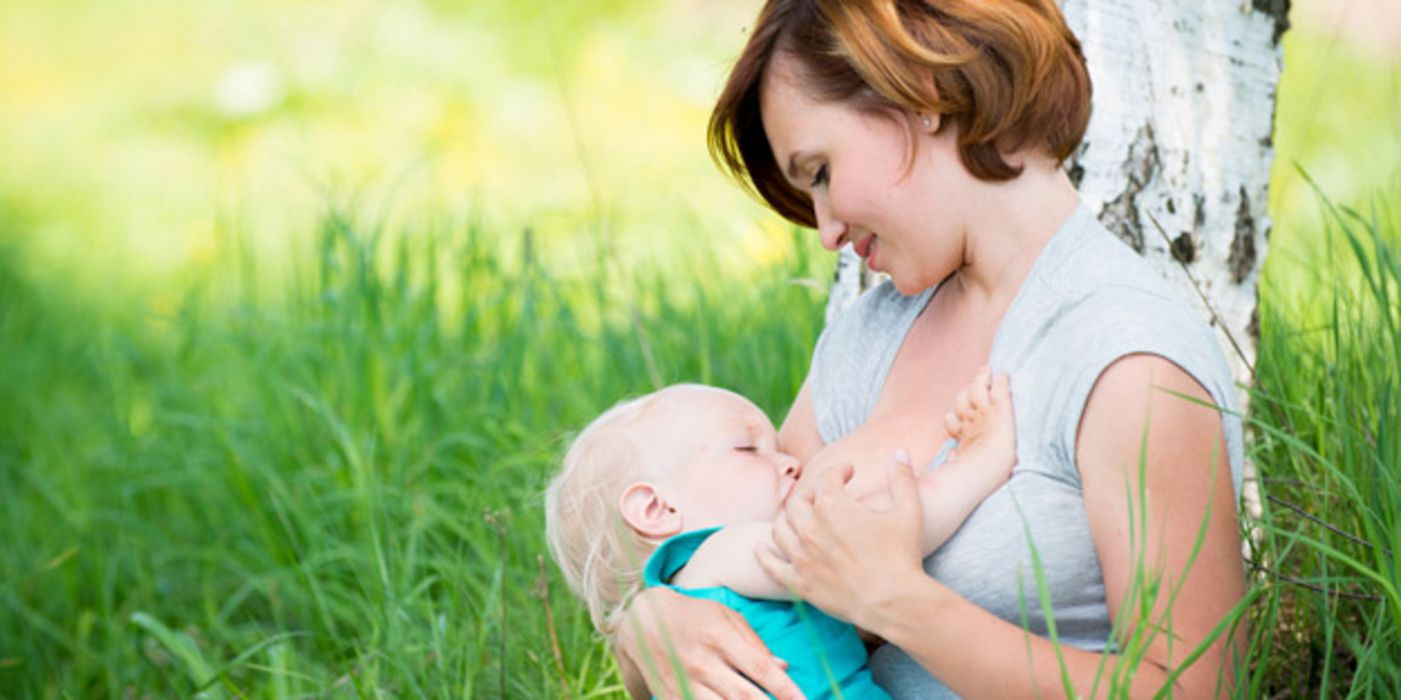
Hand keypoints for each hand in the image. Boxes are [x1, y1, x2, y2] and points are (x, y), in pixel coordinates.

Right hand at [614, 586, 804, 699]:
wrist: (640, 619)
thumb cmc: (691, 614)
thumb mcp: (723, 616)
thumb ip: (754, 642)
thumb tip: (783, 666)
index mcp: (720, 638)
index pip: (759, 667)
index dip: (785, 688)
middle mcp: (703, 662)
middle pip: (743, 696)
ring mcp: (685, 682)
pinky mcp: (670, 696)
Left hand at [758, 457, 925, 630]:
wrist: (894, 601)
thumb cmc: (902, 555)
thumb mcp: (908, 511)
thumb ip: (902, 478)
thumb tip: (900, 452)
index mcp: (833, 506)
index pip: (827, 478)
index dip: (839, 470)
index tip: (849, 473)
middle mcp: (810, 528)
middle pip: (798, 501)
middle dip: (812, 494)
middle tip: (824, 496)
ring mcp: (801, 556)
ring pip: (780, 528)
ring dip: (789, 519)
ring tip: (799, 518)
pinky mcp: (799, 582)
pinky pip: (771, 564)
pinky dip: (763, 554)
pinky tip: (759, 547)